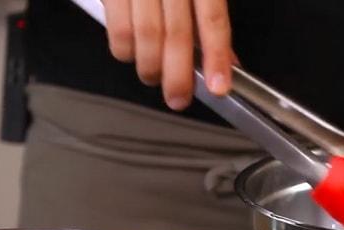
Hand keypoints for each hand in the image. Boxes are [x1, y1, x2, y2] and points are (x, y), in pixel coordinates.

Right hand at [103, 0, 234, 110]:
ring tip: (154, 78)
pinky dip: (124, 50)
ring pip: (146, 35)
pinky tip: (131, 55)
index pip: (213, 19)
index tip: (219, 87)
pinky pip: (116, 27)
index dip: (217, 56)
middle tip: (179, 99)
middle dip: (178, 75)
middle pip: (176, 33)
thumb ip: (209, 16)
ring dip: (150, 67)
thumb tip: (227, 60)